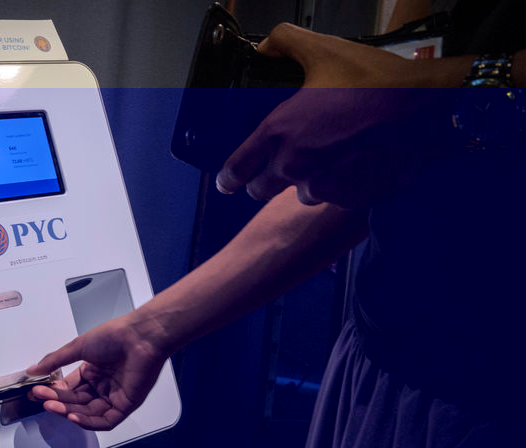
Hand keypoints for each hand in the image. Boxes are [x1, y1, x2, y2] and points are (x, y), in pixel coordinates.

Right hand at [26, 312, 167, 430]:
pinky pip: (105, 420)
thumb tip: (33, 370)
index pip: (69, 388)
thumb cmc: (115, 336)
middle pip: (76, 401)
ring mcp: (114, 396)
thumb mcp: (79, 347)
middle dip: (57, 401)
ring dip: (69, 411)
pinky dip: (89, 421)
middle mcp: (103, 385)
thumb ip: (55, 361)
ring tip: (52, 406)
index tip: (37, 391)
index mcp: (93, 371)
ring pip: (88, 413)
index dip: (53, 391)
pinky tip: (73, 416)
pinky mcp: (126, 405)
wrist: (140, 337)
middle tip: (41, 398)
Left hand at [215, 24, 468, 206]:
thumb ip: (286, 43)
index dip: (228, 177)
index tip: (226, 183)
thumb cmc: (377, 81)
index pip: (238, 167)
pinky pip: (335, 198)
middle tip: (273, 172)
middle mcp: (295, 166)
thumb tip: (266, 45)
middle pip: (262, 190)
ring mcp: (324, 186)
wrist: (427, 110)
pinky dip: (339, 186)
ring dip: (307, 183)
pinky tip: (354, 164)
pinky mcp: (352, 198)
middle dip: (264, 182)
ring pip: (302, 195)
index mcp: (280, 133)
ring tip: (326, 159)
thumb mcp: (325, 50)